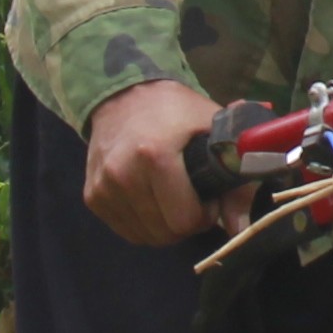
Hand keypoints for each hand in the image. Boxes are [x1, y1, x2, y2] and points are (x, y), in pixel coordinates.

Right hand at [83, 79, 222, 247]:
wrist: (125, 95)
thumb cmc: (177, 111)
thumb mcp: (215, 133)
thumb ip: (235, 181)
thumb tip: (239, 229)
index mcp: (154, 155)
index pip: (184, 220)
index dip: (204, 214)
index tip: (207, 195)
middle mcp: (122, 174)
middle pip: (166, 233)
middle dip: (186, 221)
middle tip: (191, 195)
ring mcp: (103, 188)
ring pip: (146, 237)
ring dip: (165, 225)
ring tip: (171, 194)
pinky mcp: (92, 197)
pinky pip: (127, 231)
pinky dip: (145, 223)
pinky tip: (151, 197)